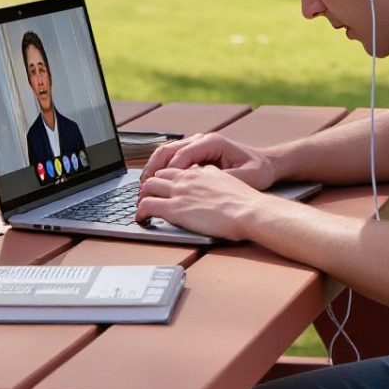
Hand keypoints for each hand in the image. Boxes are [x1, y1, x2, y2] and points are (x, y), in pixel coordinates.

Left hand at [137, 160, 273, 240]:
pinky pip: (146, 206)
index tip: (161, 188)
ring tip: (142, 209)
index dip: (164, 179)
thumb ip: (213, 177)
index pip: (172, 169)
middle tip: (147, 199)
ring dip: (142, 197)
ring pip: (147, 188)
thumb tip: (207, 176)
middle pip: (156, 176)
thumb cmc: (244, 201)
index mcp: (199, 172)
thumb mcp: (228, 179)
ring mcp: (178, 192)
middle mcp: (186, 178)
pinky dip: (140, 212)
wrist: (249, 211)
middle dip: (149, 187)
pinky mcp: (174, 209)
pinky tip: (141, 219)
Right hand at [139, 132, 277, 189]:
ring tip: (143, 187)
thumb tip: (204, 186)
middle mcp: (201, 139)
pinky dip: (161, 169)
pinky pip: (172, 158)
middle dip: (153, 169)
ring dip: (153, 169)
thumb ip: (224, 179)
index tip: (157, 188)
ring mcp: (197, 144)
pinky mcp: (196, 152)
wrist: (268, 163)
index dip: (167, 173)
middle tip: (142, 188)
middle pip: (167, 150)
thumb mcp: (245, 176)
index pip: (181, 155)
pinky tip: (155, 184)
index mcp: (211, 142)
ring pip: (166, 152)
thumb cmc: (259, 170)